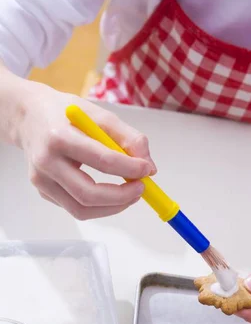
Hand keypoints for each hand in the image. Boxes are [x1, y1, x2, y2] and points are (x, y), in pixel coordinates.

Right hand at [17, 81, 155, 218]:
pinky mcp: (43, 192)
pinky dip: (99, 206)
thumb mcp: (98, 115)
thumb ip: (128, 137)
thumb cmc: (65, 114)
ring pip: (81, 210)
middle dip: (121, 197)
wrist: (28, 116)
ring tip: (129, 195)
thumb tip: (149, 167)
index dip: (129, 169)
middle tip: (140, 189)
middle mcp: (46, 161)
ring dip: (113, 207)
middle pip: (88, 194)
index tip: (147, 170)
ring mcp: (41, 180)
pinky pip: (75, 208)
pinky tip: (108, 193)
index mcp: (59, 136)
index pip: (101, 160)